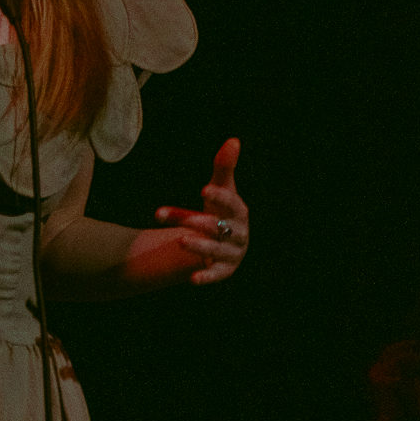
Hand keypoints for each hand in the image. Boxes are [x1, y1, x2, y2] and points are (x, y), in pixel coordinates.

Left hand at [155, 137, 248, 285]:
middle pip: (217, 227)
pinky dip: (205, 277)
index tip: (203, 190)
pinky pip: (215, 275)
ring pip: (216, 250)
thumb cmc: (219, 209)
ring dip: (200, 246)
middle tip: (183, 221)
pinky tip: (192, 280)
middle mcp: (238, 233)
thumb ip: (224, 167)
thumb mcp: (219, 189)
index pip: (230, 203)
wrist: (219, 240)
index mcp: (238, 212)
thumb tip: (233, 140)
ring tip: (181, 241)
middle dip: (198, 222)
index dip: (219, 197)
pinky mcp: (224, 270)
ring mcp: (232, 253)